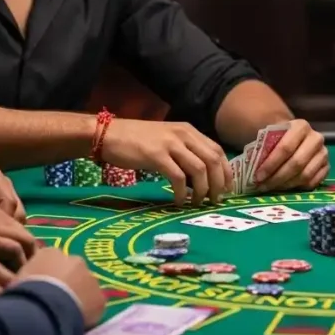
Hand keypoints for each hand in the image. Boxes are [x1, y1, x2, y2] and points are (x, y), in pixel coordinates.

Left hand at [0, 155, 24, 221]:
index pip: (10, 204)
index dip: (4, 223)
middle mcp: (4, 183)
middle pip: (18, 209)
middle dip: (8, 228)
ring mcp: (4, 190)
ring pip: (16, 213)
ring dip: (6, 227)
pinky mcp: (0, 197)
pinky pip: (8, 214)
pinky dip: (2, 225)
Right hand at [14, 247, 105, 327]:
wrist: (42, 309)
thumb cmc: (22, 293)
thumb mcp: (16, 281)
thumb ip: (25, 278)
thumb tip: (26, 286)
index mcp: (49, 253)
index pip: (50, 261)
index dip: (46, 277)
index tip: (40, 291)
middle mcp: (74, 260)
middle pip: (71, 271)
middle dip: (66, 283)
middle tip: (54, 302)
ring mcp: (90, 278)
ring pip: (85, 287)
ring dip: (78, 297)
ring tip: (65, 315)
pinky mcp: (100, 298)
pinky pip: (94, 305)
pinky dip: (87, 313)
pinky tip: (76, 324)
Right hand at [101, 120, 231, 205]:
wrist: (108, 134)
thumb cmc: (137, 140)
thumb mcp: (167, 139)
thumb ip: (185, 151)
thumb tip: (202, 175)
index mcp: (189, 130)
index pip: (217, 151)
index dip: (226, 172)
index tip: (227, 189)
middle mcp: (183, 134)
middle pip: (213, 161)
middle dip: (218, 184)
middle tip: (215, 200)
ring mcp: (170, 144)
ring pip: (199, 170)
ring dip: (202, 190)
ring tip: (197, 203)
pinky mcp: (156, 155)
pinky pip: (177, 177)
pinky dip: (181, 193)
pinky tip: (178, 202)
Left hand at [252, 120, 329, 191]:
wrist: (294, 137)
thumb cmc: (278, 138)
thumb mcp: (269, 137)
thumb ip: (263, 149)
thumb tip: (253, 169)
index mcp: (301, 126)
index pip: (285, 148)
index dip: (271, 164)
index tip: (257, 176)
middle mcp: (316, 138)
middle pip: (296, 163)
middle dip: (277, 177)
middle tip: (263, 186)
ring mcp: (323, 153)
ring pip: (305, 175)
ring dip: (286, 185)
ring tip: (272, 188)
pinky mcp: (327, 167)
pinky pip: (313, 182)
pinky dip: (298, 188)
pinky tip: (285, 188)